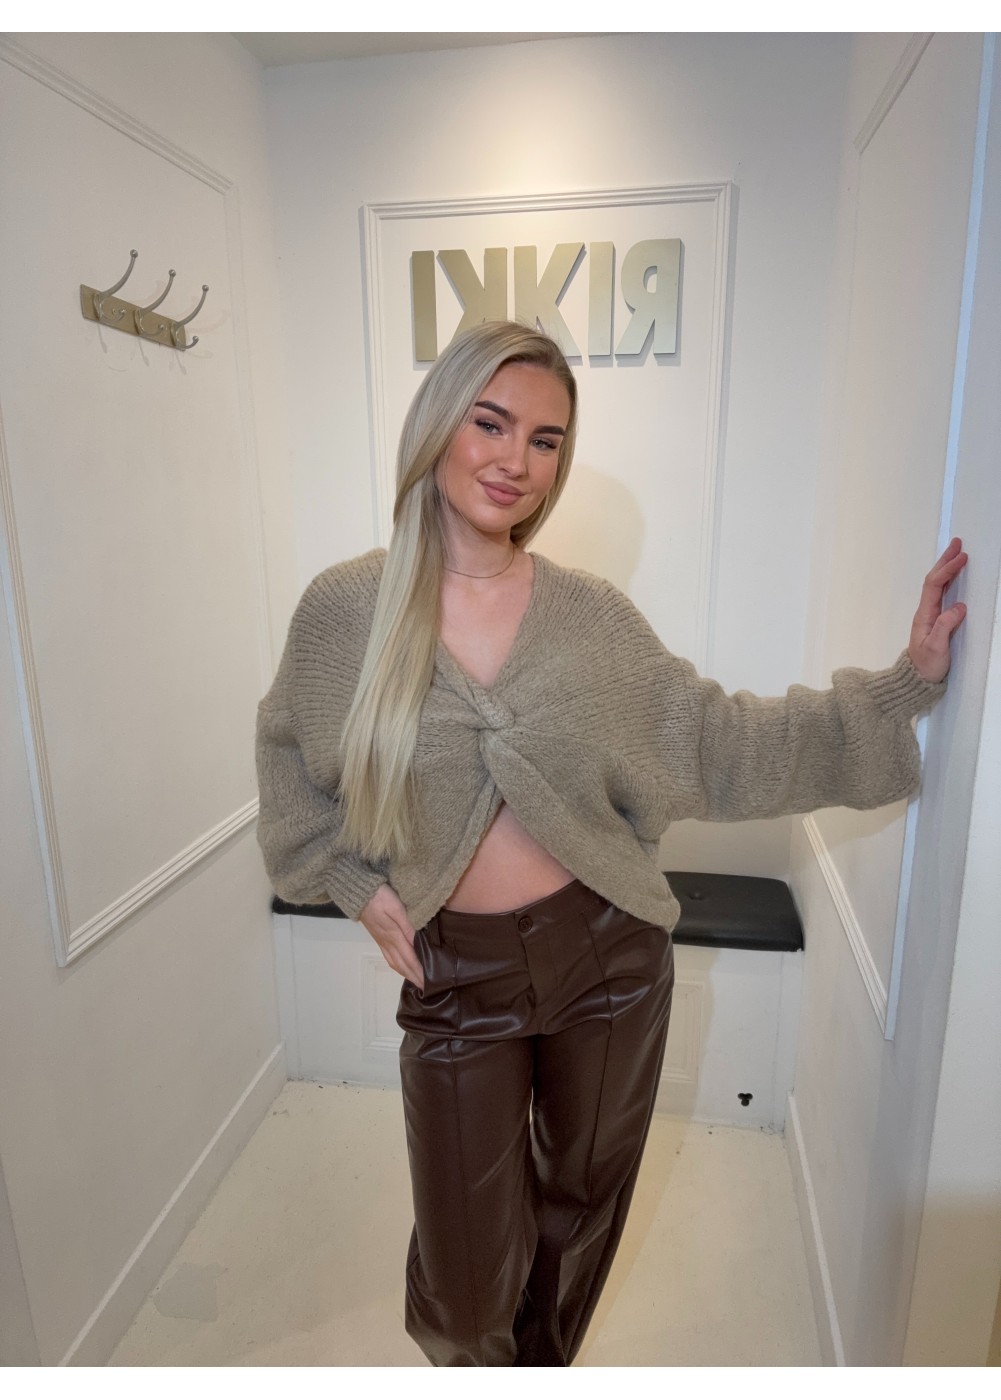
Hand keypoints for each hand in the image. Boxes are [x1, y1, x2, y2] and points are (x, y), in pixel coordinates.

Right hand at [358, 883, 423, 990]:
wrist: (358, 891)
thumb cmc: (379, 896)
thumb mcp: (396, 907)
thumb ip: (407, 924)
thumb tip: (418, 942)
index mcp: (393, 936)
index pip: (410, 959)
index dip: (420, 972)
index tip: (430, 983)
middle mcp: (387, 942)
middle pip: (402, 964)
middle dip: (414, 977)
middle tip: (426, 988)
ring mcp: (381, 940)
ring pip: (395, 962)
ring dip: (406, 973)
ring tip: (416, 980)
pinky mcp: (378, 937)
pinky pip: (389, 956)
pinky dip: (397, 965)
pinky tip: (401, 965)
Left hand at [908, 537, 967, 682]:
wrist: (916, 681)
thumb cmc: (925, 667)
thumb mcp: (936, 648)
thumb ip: (945, 627)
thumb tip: (959, 606)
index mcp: (924, 615)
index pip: (935, 585)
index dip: (948, 569)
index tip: (962, 557)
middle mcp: (926, 612)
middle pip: (934, 580)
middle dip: (945, 561)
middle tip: (957, 543)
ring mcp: (930, 616)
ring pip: (938, 586)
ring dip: (947, 568)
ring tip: (957, 553)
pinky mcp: (936, 621)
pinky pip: (942, 595)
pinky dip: (949, 581)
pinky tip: (954, 577)